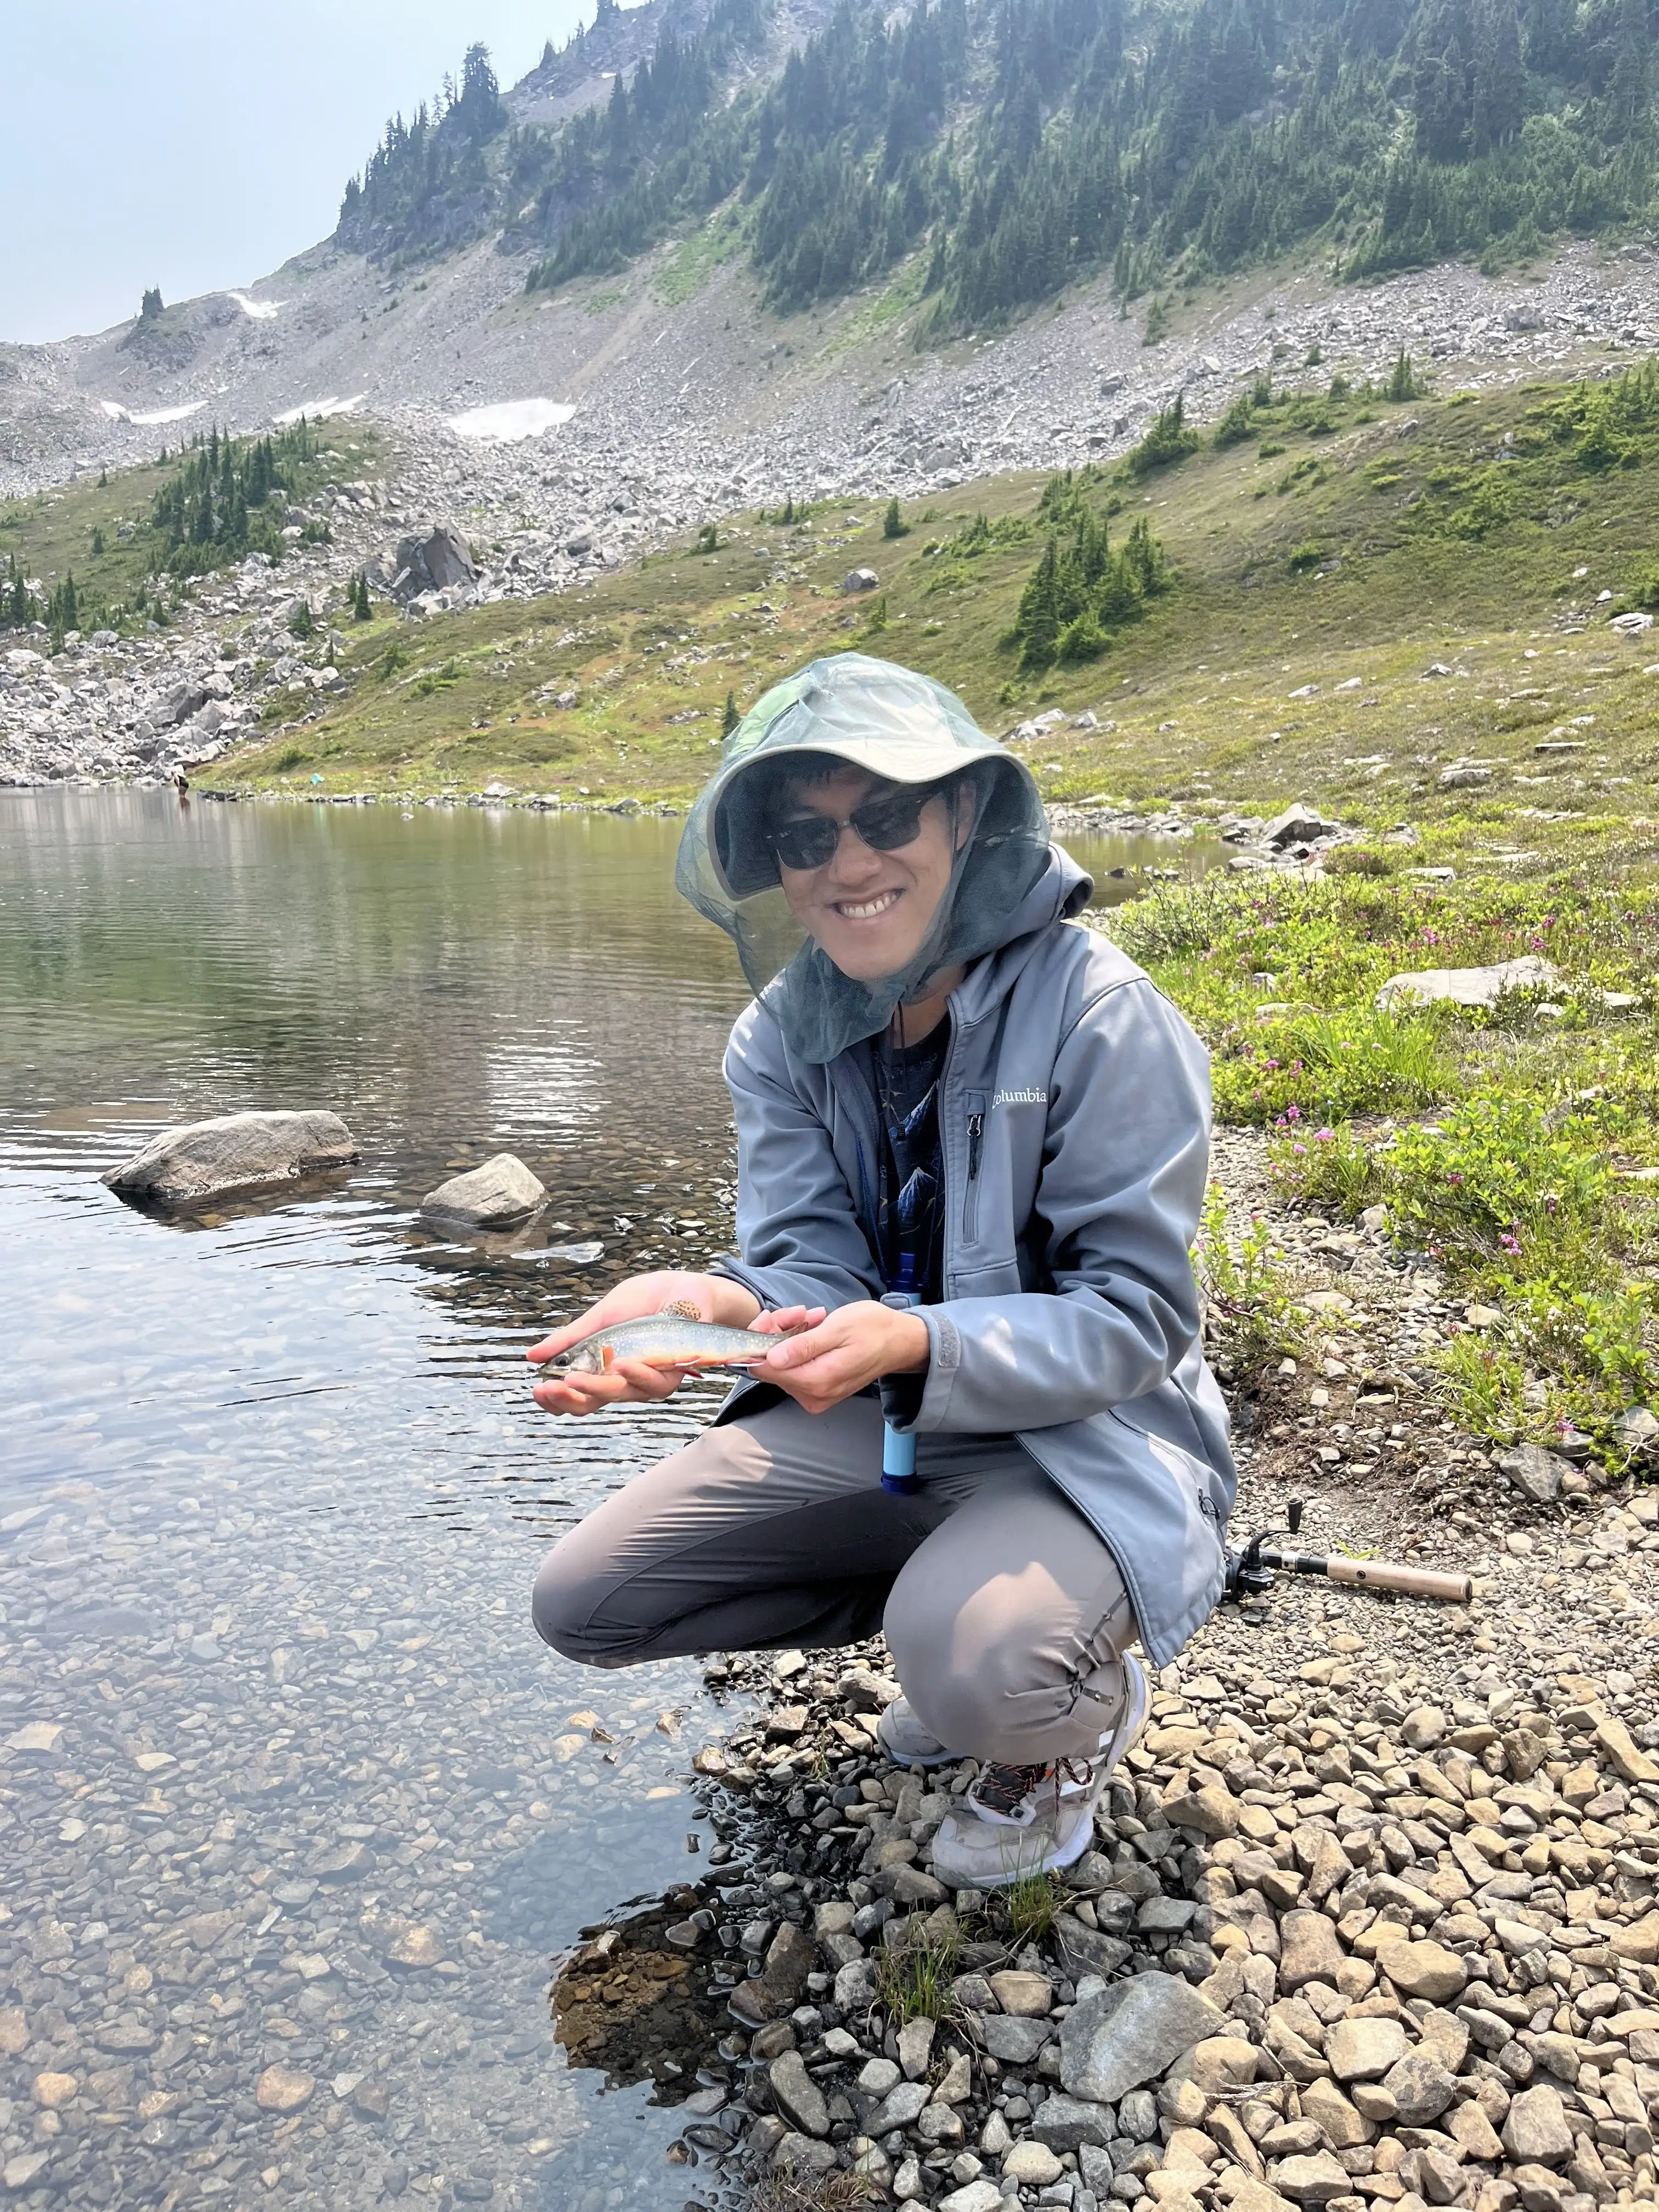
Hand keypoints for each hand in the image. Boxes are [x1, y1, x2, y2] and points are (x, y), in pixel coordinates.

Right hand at [529, 1270, 765, 1418]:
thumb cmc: (644, 1301)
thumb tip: (530, 1358)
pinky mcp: (672, 1373)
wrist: (683, 1287)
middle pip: (591, 1404)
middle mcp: (622, 1381)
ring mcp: (647, 1380)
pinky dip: (636, 1374)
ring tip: (573, 1379)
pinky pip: (653, 1383)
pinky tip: (621, 1364)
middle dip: (567, 1399)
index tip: (537, 1389)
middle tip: (547, 1389)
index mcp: (601, 1369)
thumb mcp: (600, 1317)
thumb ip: (571, 1339)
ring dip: (595, 1389)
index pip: (574, 1395)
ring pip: (620, 1396)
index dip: (555, 1400)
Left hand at [754, 1299, 928, 1416]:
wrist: (899, 1342)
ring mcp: (815, 1395)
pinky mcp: (817, 1390)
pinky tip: (812, 1329)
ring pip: (781, 1364)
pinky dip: (797, 1345)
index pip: (765, 1368)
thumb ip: (804, 1346)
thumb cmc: (874, 1330)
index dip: (760, 1340)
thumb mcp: (839, 1329)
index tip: (771, 1317)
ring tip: (811, 1317)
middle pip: (771, 1366)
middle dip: (776, 1334)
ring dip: (788, 1336)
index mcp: (817, 1381)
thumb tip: (772, 1359)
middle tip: (798, 1312)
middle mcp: (813, 1395)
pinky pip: (794, 1367)